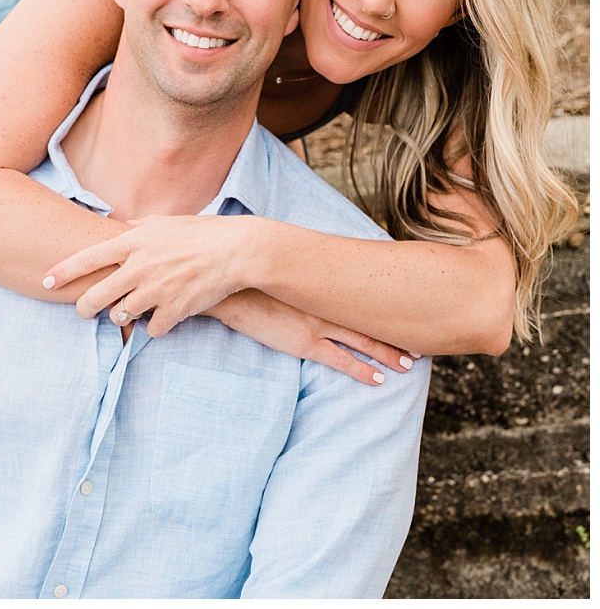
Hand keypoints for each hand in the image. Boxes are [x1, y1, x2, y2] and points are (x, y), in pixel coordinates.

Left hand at [46, 214, 256, 335]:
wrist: (236, 251)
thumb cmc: (202, 232)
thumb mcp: (167, 221)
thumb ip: (142, 225)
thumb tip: (127, 223)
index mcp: (133, 242)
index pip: (87, 258)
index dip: (62, 271)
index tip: (45, 278)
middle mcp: (139, 267)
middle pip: (96, 296)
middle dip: (84, 306)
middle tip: (81, 310)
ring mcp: (155, 291)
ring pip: (121, 315)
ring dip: (123, 315)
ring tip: (129, 311)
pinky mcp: (174, 310)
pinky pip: (151, 329)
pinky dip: (154, 327)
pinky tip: (161, 319)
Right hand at [214, 289, 414, 385]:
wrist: (230, 287)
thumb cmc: (251, 277)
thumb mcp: (282, 270)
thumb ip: (301, 275)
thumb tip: (311, 273)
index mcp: (322, 285)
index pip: (363, 297)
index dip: (386, 309)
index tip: (406, 313)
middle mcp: (326, 304)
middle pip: (371, 322)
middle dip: (396, 335)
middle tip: (419, 346)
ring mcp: (317, 324)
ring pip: (363, 341)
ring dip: (388, 354)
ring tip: (409, 365)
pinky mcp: (304, 343)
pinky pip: (341, 360)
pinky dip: (362, 370)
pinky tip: (378, 379)